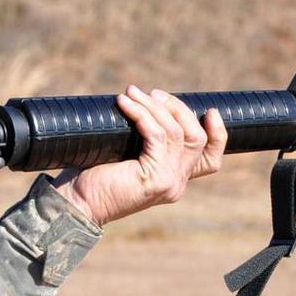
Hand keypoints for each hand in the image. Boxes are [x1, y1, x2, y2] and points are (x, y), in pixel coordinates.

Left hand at [57, 85, 227, 226]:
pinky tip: (124, 102)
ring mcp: (169, 182)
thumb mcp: (129, 155)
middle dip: (178, 108)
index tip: (210, 111)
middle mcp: (177, 183)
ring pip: (176, 132)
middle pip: (197, 137)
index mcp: (174, 179)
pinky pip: (156, 134)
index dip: (218, 134)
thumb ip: (149, 141)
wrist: (77, 203)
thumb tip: (153, 103)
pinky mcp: (155, 178)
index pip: (211, 160)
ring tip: (132, 93)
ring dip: (154, 106)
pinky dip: (141, 113)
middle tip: (152, 94)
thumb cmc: (94, 176)